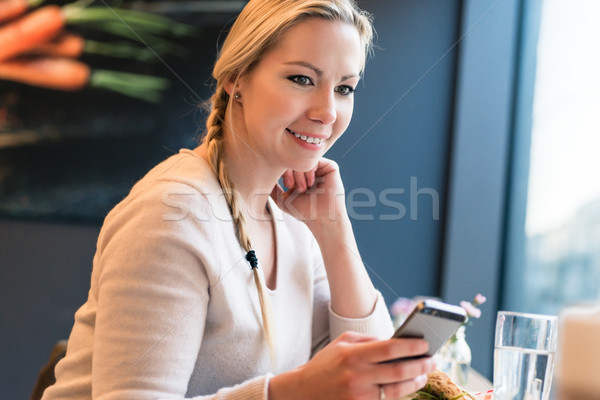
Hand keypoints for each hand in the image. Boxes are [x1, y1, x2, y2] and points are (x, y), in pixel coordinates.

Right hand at [269, 331, 435, 399]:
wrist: (303, 392)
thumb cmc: (326, 364)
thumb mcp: (342, 343)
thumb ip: (368, 341)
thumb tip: (396, 341)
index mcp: (352, 355)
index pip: (389, 348)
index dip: (411, 346)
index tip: (425, 343)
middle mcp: (357, 376)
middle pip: (399, 371)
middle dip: (421, 365)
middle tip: (432, 360)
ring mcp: (359, 396)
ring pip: (397, 390)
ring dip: (415, 382)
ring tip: (423, 374)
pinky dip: (400, 393)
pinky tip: (407, 386)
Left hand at [271, 158, 345, 227]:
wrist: (322, 218)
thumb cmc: (304, 212)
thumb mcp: (283, 200)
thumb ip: (273, 189)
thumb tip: (259, 177)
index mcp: (300, 176)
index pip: (287, 162)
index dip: (283, 169)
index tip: (286, 185)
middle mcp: (310, 170)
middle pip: (294, 157)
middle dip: (290, 170)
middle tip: (292, 186)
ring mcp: (320, 167)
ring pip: (304, 157)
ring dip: (300, 172)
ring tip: (303, 188)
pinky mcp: (330, 167)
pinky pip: (316, 158)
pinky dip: (310, 168)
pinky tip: (311, 182)